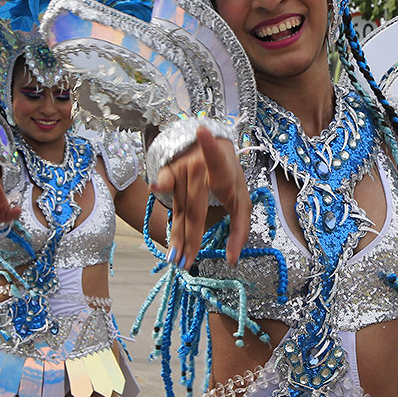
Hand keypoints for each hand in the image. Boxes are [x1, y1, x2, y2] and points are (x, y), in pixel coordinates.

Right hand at [152, 127, 249, 268]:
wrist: (213, 146)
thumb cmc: (229, 178)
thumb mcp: (241, 200)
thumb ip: (240, 230)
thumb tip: (231, 261)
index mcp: (223, 172)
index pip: (216, 161)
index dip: (209, 148)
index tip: (202, 133)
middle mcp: (200, 167)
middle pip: (194, 208)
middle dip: (190, 237)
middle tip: (185, 262)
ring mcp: (182, 168)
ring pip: (179, 208)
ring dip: (176, 235)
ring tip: (175, 258)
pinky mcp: (168, 169)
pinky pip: (165, 185)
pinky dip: (161, 188)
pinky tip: (156, 188)